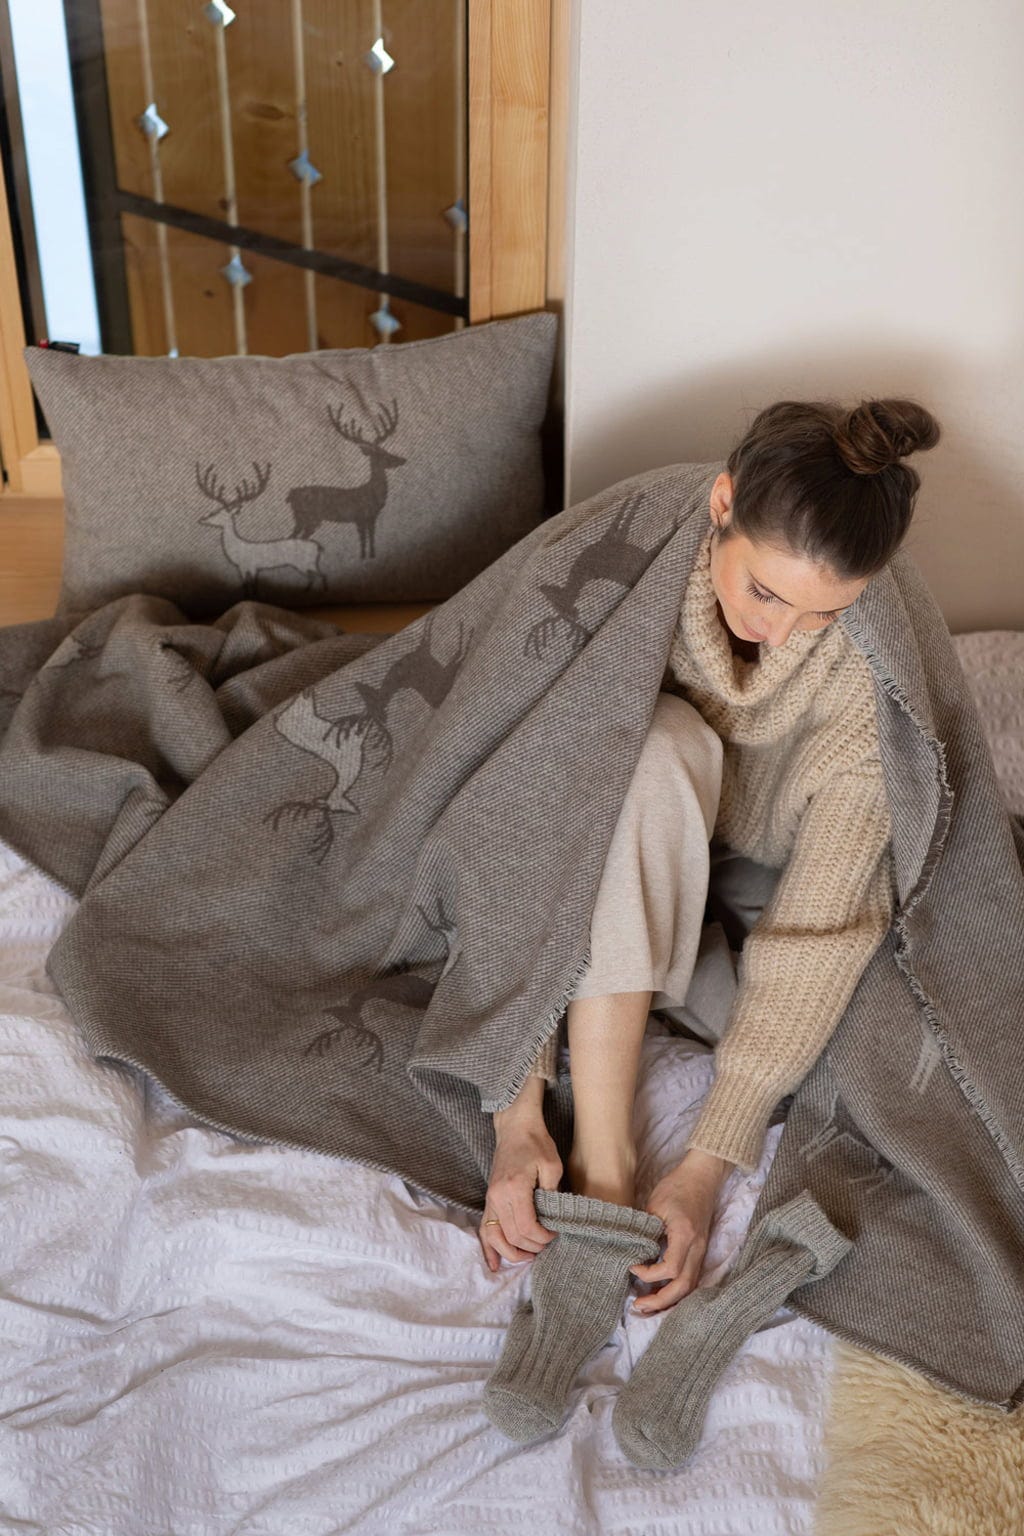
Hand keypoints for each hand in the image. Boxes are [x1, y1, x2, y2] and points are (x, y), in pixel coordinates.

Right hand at [480, 1113, 562, 1272]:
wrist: (515, 1127)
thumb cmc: (536, 1143)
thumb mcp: (552, 1166)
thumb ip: (552, 1194)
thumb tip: (553, 1220)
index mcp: (515, 1188)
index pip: (527, 1227)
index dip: (542, 1238)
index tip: (555, 1234)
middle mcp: (498, 1196)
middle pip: (512, 1236)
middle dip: (532, 1246)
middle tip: (548, 1244)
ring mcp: (490, 1198)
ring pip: (495, 1237)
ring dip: (511, 1253)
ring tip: (527, 1258)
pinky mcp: (489, 1198)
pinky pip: (485, 1228)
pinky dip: (488, 1248)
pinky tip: (494, 1264)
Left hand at [627, 1150, 731, 1313]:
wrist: (701, 1177)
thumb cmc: (677, 1187)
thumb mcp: (655, 1205)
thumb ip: (645, 1231)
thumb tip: (632, 1253)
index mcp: (685, 1236)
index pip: (670, 1269)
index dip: (649, 1274)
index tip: (632, 1266)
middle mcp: (697, 1248)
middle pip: (684, 1287)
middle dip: (661, 1301)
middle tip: (638, 1306)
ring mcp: (701, 1251)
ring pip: (690, 1287)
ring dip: (669, 1300)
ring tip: (647, 1305)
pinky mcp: (700, 1251)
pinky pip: (691, 1278)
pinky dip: (676, 1290)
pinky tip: (660, 1292)